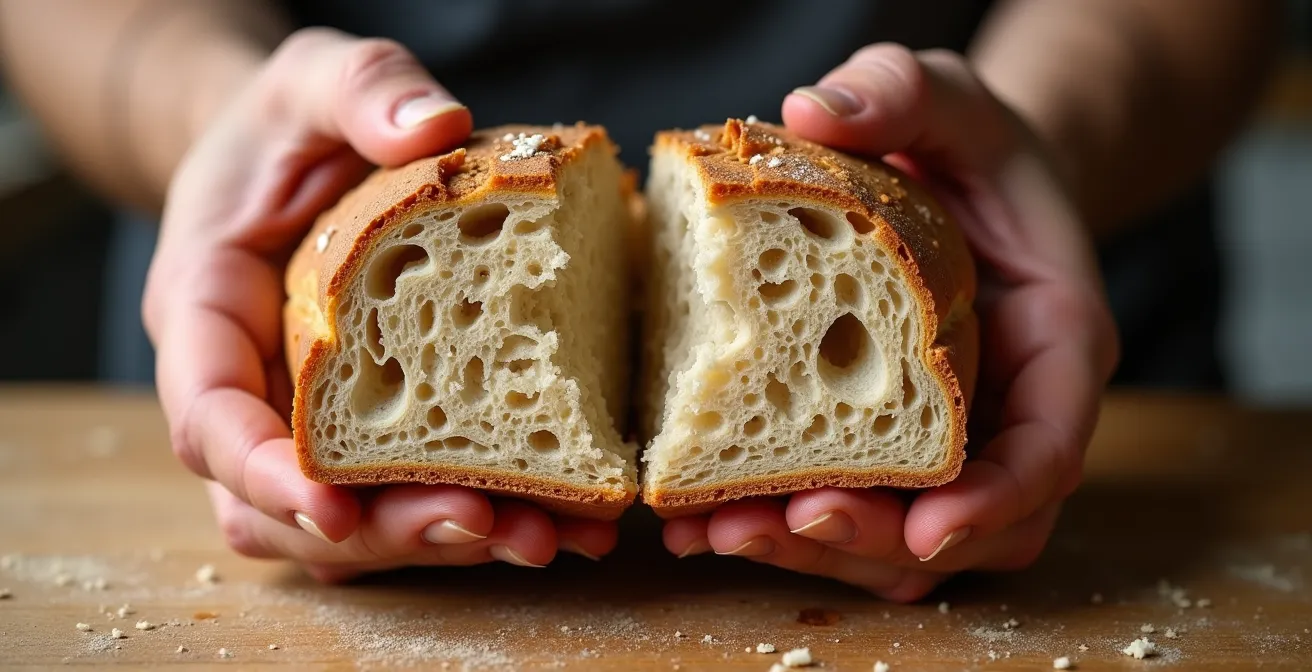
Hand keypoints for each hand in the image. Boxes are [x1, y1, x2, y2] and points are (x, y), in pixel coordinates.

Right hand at [142, 28, 614, 580]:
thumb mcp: (315, 81)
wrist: (303, 160)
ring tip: (544, 536)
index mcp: (207, 312)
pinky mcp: (374, 440)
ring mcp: (310, 427)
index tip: (334, 507)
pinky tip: (564, 518)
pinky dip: (479, 520)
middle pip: (282, 505)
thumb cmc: (293, 125)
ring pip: (351, 527)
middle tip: (483, 525)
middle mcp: (252, 390)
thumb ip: (362, 90)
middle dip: (380, 531)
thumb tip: (438, 128)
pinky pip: (407, 501)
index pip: (209, 416)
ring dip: (441, 544)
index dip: (263, 473)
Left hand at [662, 44, 1118, 599]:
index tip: (930, 532)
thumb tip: (809, 109)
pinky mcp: (884, 454)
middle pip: (970, 524)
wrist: (956, 185)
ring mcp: (947, 447)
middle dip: (876, 538)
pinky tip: (696, 517)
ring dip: (812, 549)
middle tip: (780, 523)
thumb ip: (901, 93)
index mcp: (1054, 344)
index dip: (995, 501)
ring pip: (902, 544)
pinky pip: (848, 512)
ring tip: (714, 531)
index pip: (1048, 450)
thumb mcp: (947, 98)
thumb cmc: (966, 147)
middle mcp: (1008, 415)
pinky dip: (779, 526)